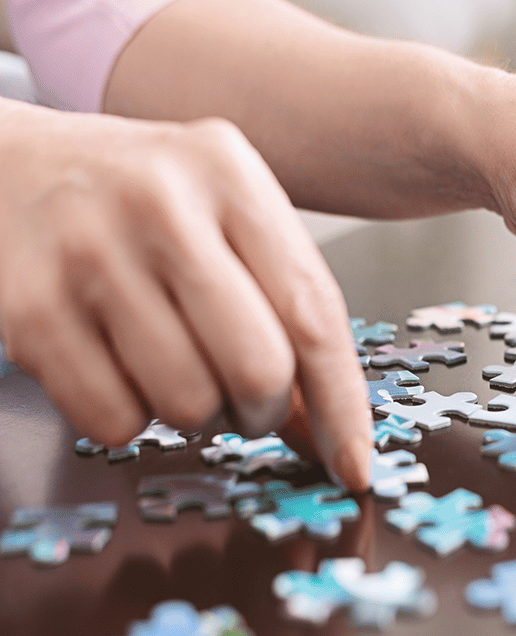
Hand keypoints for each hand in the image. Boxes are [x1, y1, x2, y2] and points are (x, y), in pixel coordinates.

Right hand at [0, 104, 371, 487]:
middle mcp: (161, 204)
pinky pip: (114, 422)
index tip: (353, 464)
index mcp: (229, 173)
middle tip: (245, 401)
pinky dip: (130, 418)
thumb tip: (330, 434)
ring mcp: (88, 252)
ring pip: (188, 404)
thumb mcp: (225, 218)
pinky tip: (119, 367)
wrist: (10, 163)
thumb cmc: (140, 202)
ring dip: (197, 414)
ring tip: (176, 367)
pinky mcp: (29, 308)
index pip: (312, 313)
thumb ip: (283, 307)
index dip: (342, 403)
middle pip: (257, 369)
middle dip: (262, 411)